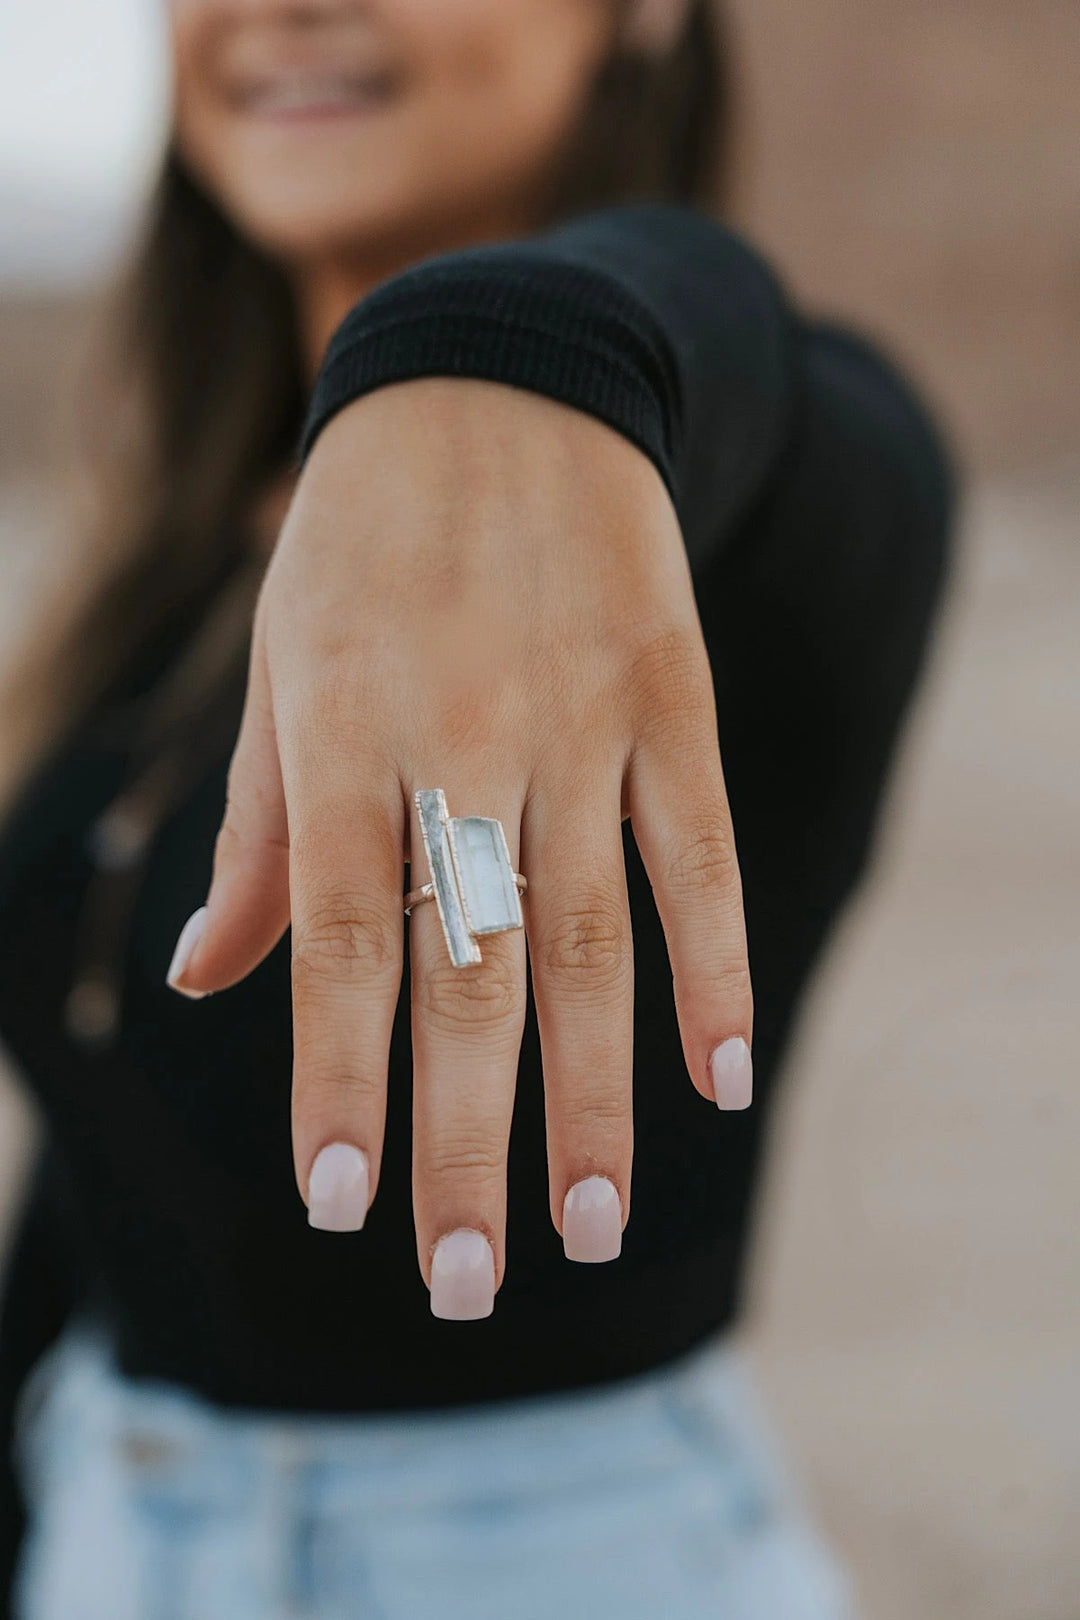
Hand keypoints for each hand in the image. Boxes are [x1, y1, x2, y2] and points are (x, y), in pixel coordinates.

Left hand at [166, 377, 752, 1317]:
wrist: (500, 380)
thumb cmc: (362, 542)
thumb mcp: (279, 665)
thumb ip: (259, 833)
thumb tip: (201, 979)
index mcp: (345, 729)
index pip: (341, 940)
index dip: (339, 1079)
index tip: (338, 1208)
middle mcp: (466, 735)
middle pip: (469, 971)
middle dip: (465, 1138)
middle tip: (468, 1281)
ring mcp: (583, 719)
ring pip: (589, 939)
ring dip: (595, 1097)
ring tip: (591, 1227)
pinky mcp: (672, 700)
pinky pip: (703, 852)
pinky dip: (715, 968)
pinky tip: (721, 1078)